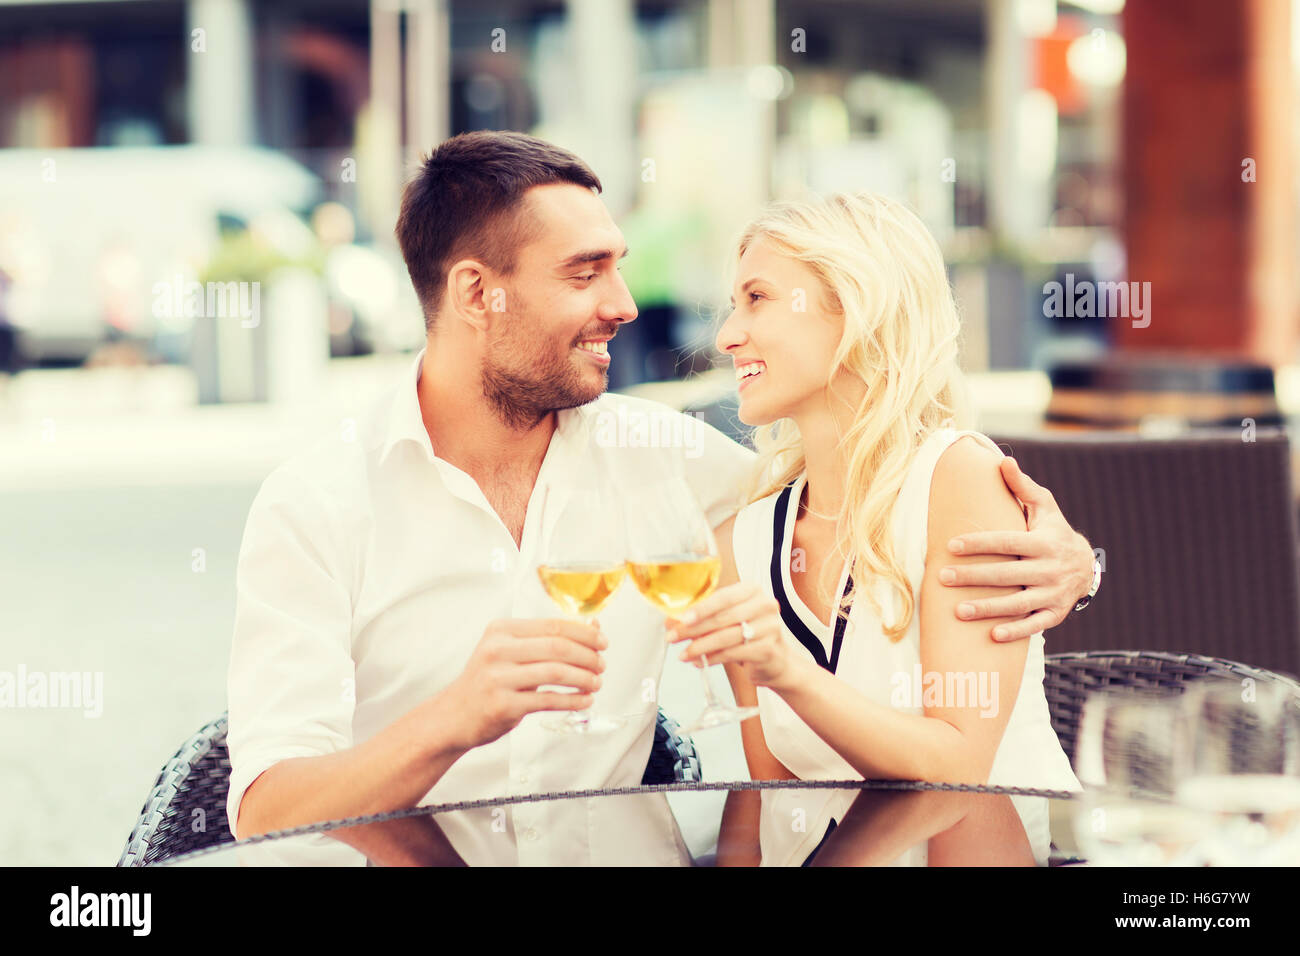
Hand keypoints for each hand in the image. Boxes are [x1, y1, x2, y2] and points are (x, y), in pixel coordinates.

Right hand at [439, 618, 606, 749]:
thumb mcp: (511, 651)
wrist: (453, 715)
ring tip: (597, 683)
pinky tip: (584, 700)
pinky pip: (548, 700)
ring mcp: (498, 678)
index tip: (602, 641)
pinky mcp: (503, 705)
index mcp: (501, 630)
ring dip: (584, 678)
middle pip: (557, 647)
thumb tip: (592, 625)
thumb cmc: (488, 681)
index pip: (553, 625)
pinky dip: (573, 700)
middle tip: (602, 664)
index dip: (584, 633)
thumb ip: (547, 638)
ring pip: (556, 673)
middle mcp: (497, 650)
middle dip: (588, 656)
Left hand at [666, 583, 801, 691]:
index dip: (701, 608)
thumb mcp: (727, 619)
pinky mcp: (768, 649)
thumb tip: (671, 621)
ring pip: (726, 637)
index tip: (681, 618)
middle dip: (693, 629)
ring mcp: (769, 627)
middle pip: (722, 617)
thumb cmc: (747, 633)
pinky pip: (733, 653)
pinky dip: (713, 658)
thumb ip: (703, 616)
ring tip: (683, 654)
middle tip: (672, 637)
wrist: (776, 659)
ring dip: (700, 647)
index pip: (723, 597)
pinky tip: (700, 662)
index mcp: (752, 590)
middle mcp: (764, 605)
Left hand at [940, 457, 1093, 642]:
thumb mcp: (1044, 507)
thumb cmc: (1054, 531)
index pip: (1006, 542)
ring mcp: (1053, 593)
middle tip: (942, 578)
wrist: (1086, 566)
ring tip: (958, 610)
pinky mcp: (1054, 613)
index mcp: (1043, 542)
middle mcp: (1049, 569)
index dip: (979, 543)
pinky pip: (1034, 625)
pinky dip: (1015, 631)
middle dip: (973, 577)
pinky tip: (991, 635)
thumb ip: (1022, 487)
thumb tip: (1003, 461)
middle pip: (1006, 574)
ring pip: (1017, 604)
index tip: (951, 545)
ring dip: (987, 608)